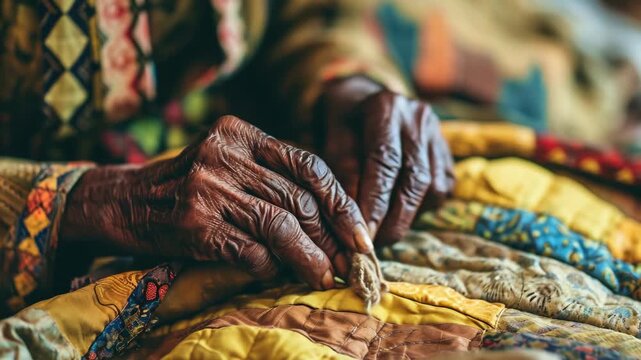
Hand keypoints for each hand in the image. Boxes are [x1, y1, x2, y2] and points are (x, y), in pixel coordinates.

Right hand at [60, 116, 372, 289]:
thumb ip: (270, 179)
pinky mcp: (195, 223)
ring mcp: (208, 187)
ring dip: (310, 257)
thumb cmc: (185, 186)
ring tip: (326, 276)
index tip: (360, 232)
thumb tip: (330, 224)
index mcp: (240, 133)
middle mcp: (224, 153)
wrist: (121, 201)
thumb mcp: (227, 164)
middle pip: (299, 198)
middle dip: (332, 236)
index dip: (341, 202)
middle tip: (349, 262)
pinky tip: (275, 272)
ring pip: (281, 225)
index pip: (308, 165)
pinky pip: (250, 250)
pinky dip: (269, 266)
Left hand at [320, 77, 454, 245]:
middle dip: (395, 218)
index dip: (376, 202)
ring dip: (409, 217)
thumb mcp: (332, 139)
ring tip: (384, 232)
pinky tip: (400, 214)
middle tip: (373, 243)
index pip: (385, 162)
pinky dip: (422, 208)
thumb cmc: (343, 122)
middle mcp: (418, 118)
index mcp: (386, 107)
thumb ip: (343, 172)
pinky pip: (442, 188)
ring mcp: (438, 134)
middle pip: (415, 179)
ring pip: (433, 188)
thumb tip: (354, 216)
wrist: (364, 99)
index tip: (363, 233)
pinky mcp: (447, 152)